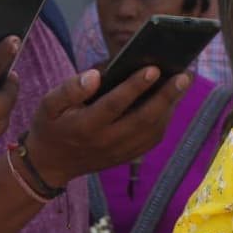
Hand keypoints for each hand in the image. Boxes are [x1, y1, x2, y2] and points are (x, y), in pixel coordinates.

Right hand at [24, 68, 190, 186]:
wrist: (50, 165)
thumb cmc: (50, 126)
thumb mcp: (48, 104)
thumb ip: (70, 89)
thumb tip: (96, 75)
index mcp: (84, 126)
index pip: (114, 105)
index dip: (134, 86)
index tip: (153, 68)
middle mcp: (105, 141)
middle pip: (142, 119)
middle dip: (166, 96)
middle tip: (184, 75)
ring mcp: (118, 152)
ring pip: (152, 130)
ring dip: (170, 107)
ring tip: (182, 84)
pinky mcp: (126, 157)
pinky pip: (151, 140)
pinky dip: (165, 120)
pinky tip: (171, 102)